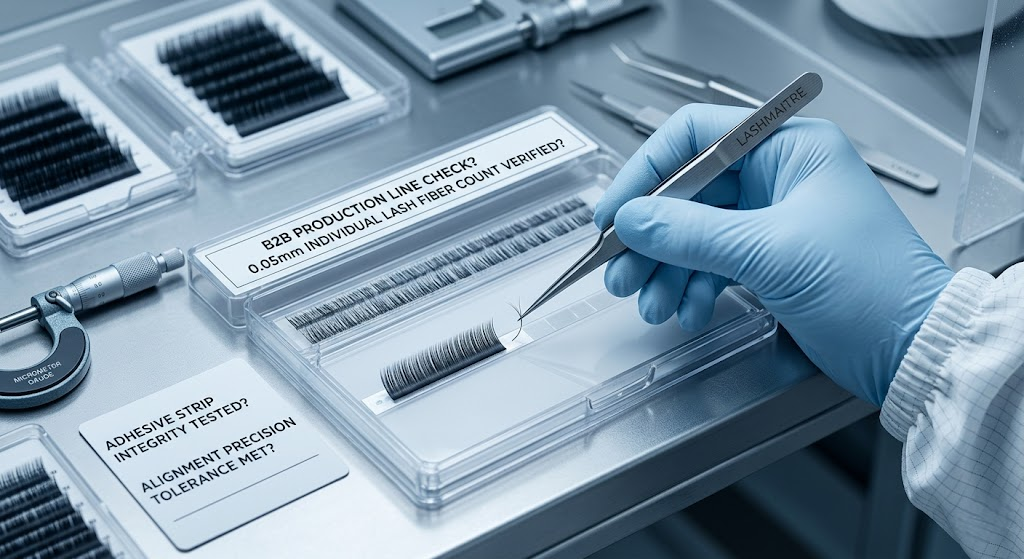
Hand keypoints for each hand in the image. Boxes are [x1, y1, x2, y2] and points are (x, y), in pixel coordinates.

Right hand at [593, 104, 952, 405]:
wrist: (913, 349)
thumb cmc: (871, 286)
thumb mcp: (770, 252)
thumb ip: (691, 233)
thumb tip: (631, 219)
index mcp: (788, 148)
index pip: (695, 137)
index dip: (646, 172)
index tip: (615, 212)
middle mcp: (778, 176)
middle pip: (687, 191)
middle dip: (650, 234)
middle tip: (619, 268)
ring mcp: (773, 218)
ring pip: (695, 232)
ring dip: (665, 268)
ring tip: (648, 301)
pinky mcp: (771, 257)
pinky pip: (712, 261)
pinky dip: (691, 286)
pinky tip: (684, 310)